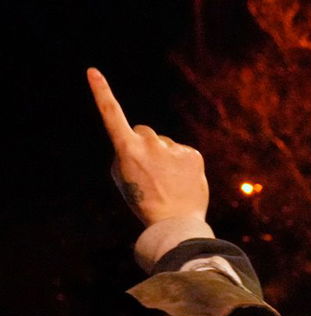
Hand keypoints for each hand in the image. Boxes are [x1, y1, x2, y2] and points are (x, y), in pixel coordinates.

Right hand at [88, 68, 207, 226]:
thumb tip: (138, 140)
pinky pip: (182, 151)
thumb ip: (125, 152)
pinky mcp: (192, 154)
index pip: (111, 115)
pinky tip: (182, 180)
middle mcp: (149, 144)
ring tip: (168, 181)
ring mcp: (172, 148)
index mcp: (127, 149)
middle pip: (144, 132)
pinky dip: (182, 163)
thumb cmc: (144, 201)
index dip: (101, 92)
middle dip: (145, 145)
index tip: (93, 72)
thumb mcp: (123, 176)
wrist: (175, 223)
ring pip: (164, 143)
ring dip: (165, 156)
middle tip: (150, 172)